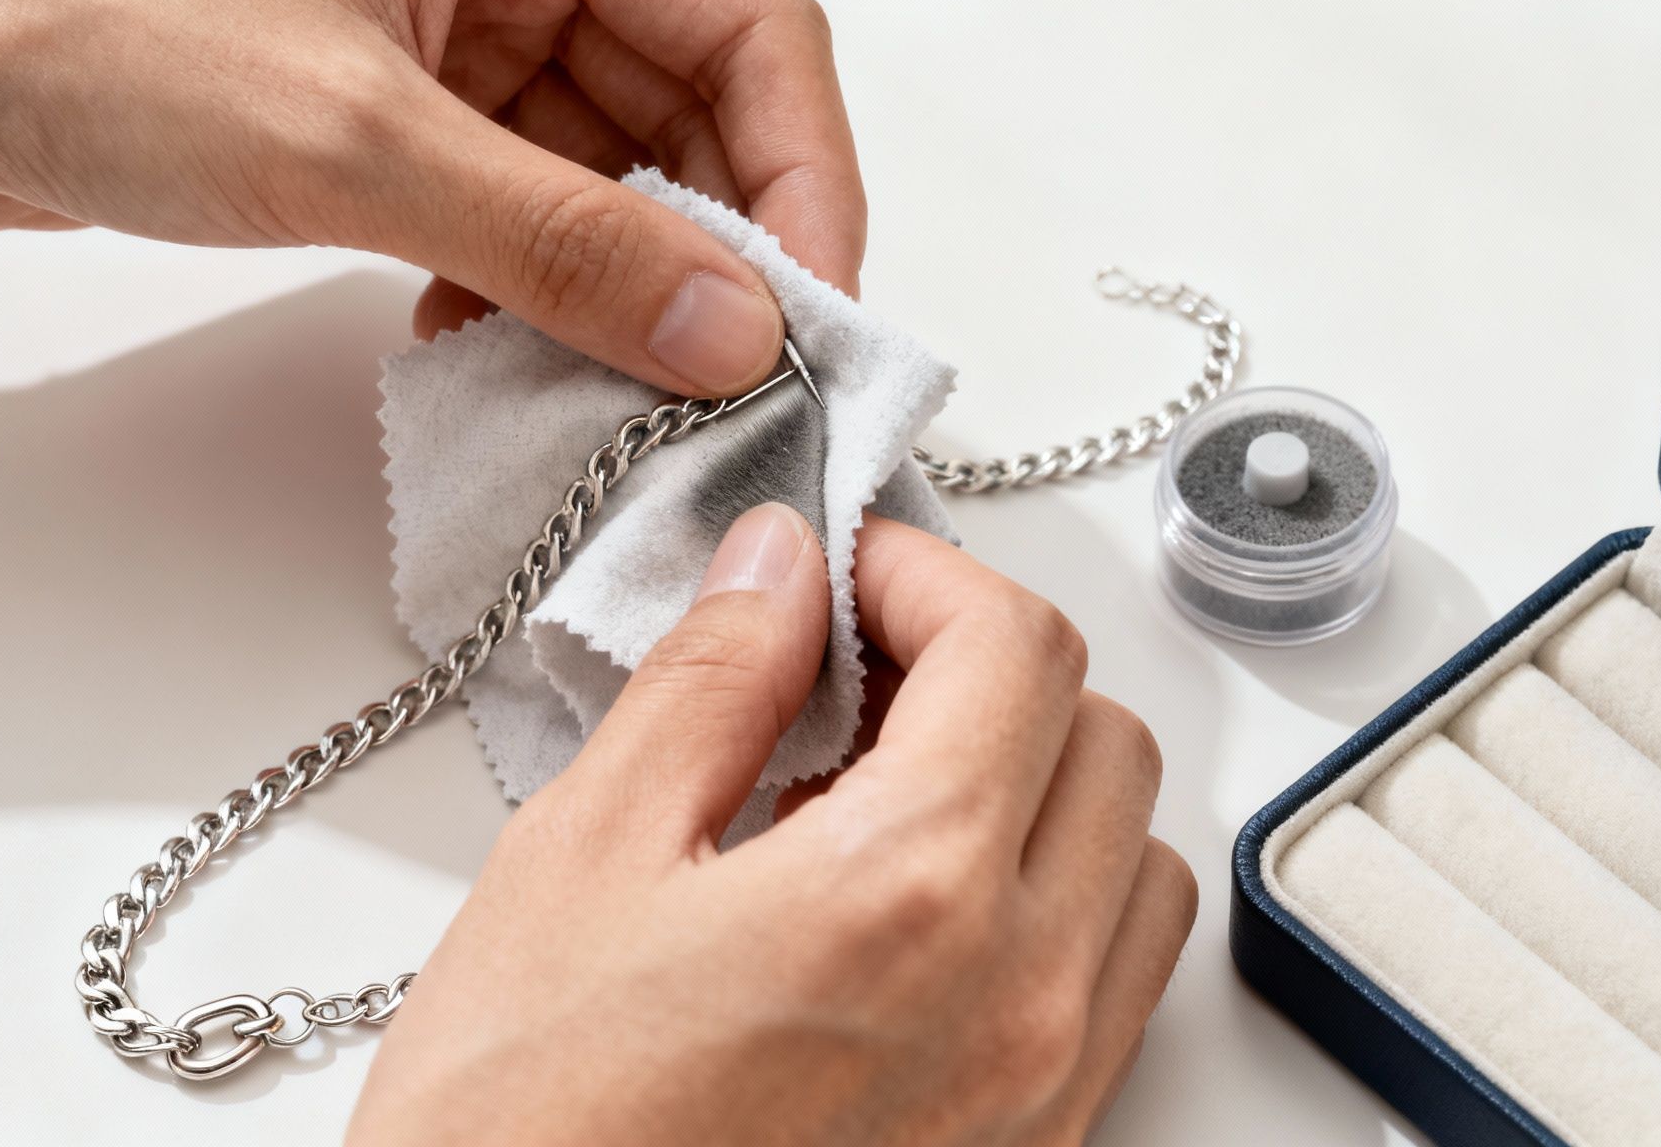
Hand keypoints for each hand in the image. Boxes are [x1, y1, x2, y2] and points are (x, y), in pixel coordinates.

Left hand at [0, 0, 864, 394]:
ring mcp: (464, 45)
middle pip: (698, 113)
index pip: (751, 31)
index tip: (812, 312)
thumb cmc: (79, 17)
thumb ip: (558, 240)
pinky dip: (532, 297)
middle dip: (715, 253)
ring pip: (617, 179)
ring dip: (622, 294)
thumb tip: (724, 326)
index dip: (802, 175)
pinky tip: (497, 361)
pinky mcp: (408, 122)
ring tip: (611, 393)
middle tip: (724, 382)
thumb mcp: (352, 141)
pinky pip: (529, 216)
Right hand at [348, 505, 1197, 1145]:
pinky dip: (1052, 905)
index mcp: (905, 894)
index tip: (847, 578)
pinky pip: (1114, 984)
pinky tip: (913, 915)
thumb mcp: (582, 857)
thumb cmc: (524, 1130)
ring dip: (1040, 789)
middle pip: (1103, 739)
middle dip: (991, 670)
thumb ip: (712, 681)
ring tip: (887, 800)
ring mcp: (1041, 1091)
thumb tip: (779, 569)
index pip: (1014, 649)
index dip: (926, 574)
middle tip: (860, 675)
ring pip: (1136, 862)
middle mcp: (1016, 997)